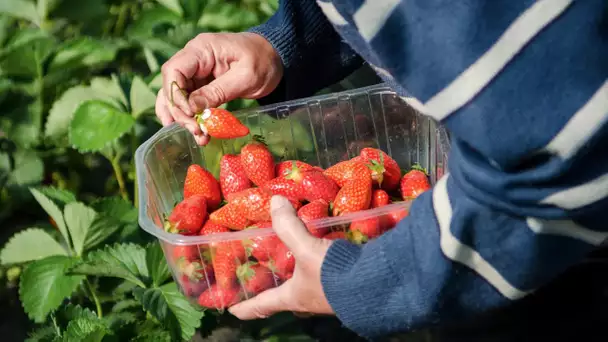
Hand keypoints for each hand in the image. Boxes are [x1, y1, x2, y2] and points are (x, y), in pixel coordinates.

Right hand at [155, 32, 282, 144]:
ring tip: (197, 136)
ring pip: (178, 97)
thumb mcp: (244, 77)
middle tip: (196, 131)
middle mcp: (193, 59)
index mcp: (201, 49)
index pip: (173, 71)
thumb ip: (218, 91)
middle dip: (180, 111)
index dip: (175, 94)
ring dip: (183, 117)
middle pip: (172, 86)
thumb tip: (192, 108)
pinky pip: (190, 102)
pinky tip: (196, 133)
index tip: (190, 113)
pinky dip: (192, 117)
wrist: (275, 58)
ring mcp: (197, 73)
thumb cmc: (263, 61)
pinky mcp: (202, 85)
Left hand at [228, 196, 335, 318]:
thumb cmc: (332, 274)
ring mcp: (327, 295)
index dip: (245, 308)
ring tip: (293, 258)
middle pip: (284, 298)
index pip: (262, 306)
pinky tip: (326, 248)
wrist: (375, 284)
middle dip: (274, 289)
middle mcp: (307, 300)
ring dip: (299, 275)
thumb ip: (289, 226)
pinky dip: (323, 263)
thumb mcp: (306, 249)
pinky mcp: (345, 284)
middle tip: (264, 277)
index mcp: (292, 297)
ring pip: (306, 286)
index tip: (231, 311)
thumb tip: (273, 201)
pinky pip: (327, 275)